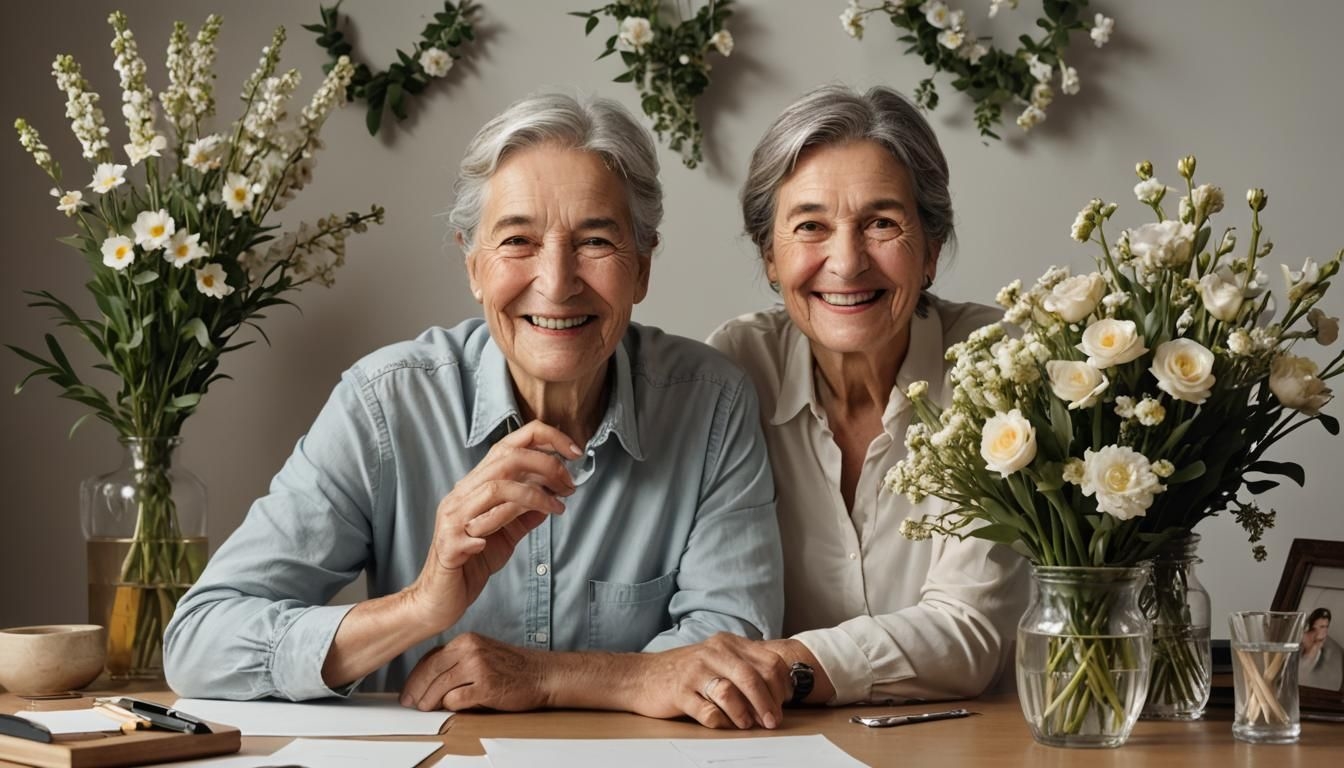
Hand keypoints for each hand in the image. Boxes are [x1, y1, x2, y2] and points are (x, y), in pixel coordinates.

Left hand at [400, 633, 549, 711]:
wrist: (542, 674)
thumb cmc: (513, 667)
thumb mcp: (482, 652)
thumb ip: (457, 660)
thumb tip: (429, 679)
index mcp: (467, 640)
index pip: (430, 658)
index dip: (415, 676)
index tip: (410, 689)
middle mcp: (471, 649)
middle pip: (430, 671)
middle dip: (416, 690)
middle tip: (410, 702)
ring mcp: (478, 667)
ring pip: (439, 686)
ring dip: (429, 701)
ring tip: (426, 708)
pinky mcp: (486, 686)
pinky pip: (456, 700)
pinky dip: (450, 706)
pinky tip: (453, 707)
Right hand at [405, 420, 579, 632]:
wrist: (437, 600)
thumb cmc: (471, 565)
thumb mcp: (507, 534)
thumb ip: (526, 514)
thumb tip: (554, 497)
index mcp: (476, 487)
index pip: (508, 445)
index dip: (544, 439)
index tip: (574, 452)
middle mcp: (462, 495)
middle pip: (506, 459)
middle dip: (546, 465)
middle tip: (570, 486)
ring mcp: (453, 518)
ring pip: (496, 488)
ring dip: (534, 495)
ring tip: (557, 509)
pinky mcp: (449, 546)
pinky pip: (473, 530)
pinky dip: (495, 527)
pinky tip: (507, 536)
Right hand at [631, 633, 790, 729]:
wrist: (642, 675)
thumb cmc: (687, 671)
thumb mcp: (719, 658)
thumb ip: (746, 667)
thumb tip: (779, 692)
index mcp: (729, 643)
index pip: (769, 661)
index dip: (782, 686)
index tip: (784, 703)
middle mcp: (714, 653)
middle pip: (754, 677)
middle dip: (768, 704)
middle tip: (773, 721)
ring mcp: (695, 672)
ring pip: (731, 693)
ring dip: (745, 714)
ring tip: (747, 724)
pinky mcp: (680, 692)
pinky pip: (708, 712)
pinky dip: (720, 722)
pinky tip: (722, 723)